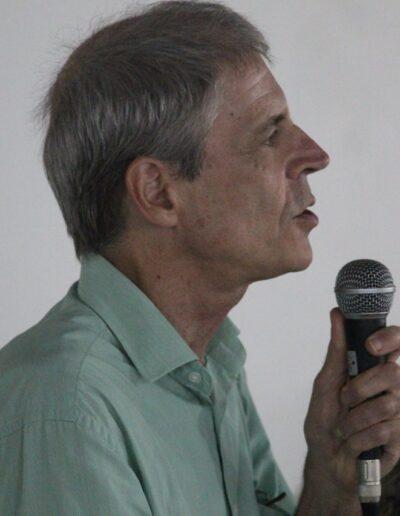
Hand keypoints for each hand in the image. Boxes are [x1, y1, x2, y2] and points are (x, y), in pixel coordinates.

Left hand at [302, 307, 399, 495]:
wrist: (326, 459)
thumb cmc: (326, 418)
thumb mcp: (325, 383)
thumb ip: (337, 351)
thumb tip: (337, 314)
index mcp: (375, 369)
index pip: (398, 342)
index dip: (390, 338)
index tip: (370, 346)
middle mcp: (392, 387)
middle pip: (393, 374)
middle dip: (360, 388)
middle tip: (344, 399)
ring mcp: (398, 412)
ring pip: (387, 404)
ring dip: (354, 418)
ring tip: (345, 426)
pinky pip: (385, 431)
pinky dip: (360, 437)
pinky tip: (354, 442)